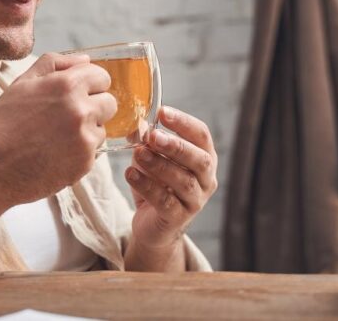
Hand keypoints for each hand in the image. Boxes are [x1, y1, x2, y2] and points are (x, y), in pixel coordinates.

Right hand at [0, 52, 116, 206]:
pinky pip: (92, 153)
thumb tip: (86, 59)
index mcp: (67, 85)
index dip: (89, 84)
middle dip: (93, 107)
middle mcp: (81, 110)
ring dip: (85, 132)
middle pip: (109, 103)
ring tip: (54, 138)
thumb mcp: (22, 83)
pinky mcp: (85, 164)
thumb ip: (55, 64)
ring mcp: (85, 139)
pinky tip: (53, 155)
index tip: (76, 94)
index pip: (102, 77)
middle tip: (65, 117)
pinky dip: (77, 153)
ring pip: (102, 129)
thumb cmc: (1, 124)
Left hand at [126, 106, 217, 250]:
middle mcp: (206, 178)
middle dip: (176, 145)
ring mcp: (196, 200)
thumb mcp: (150, 158)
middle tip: (153, 136)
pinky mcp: (179, 218)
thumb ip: (146, 141)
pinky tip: (131, 174)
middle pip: (199, 159)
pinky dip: (147, 186)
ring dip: (160, 165)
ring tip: (139, 154)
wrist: (153, 225)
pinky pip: (165, 201)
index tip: (162, 112)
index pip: (201, 135)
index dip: (183, 122)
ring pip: (184, 181)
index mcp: (203, 157)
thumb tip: (136, 122)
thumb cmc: (157, 185)